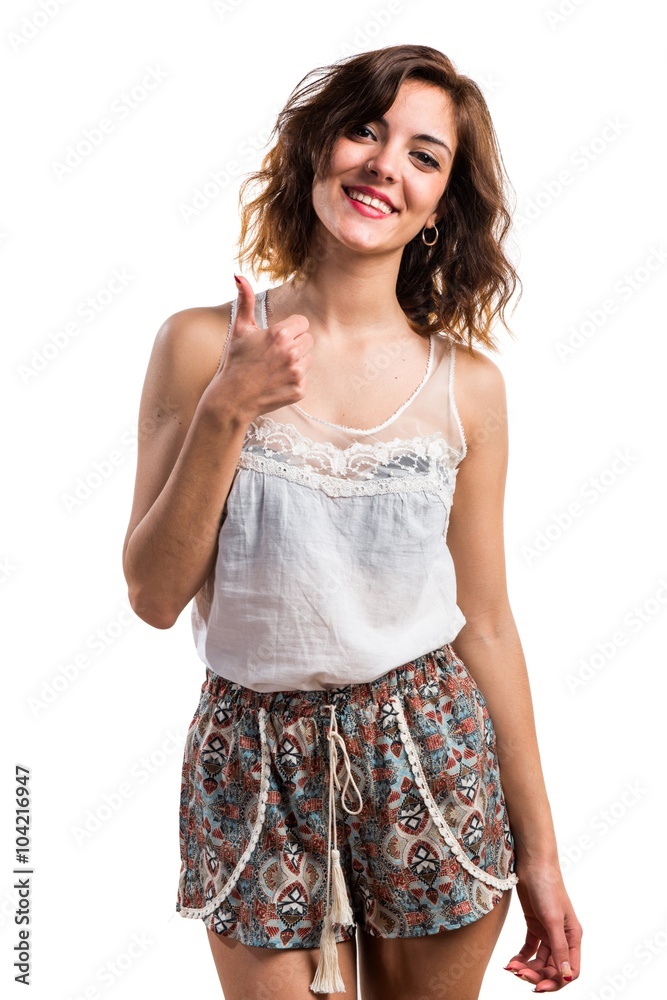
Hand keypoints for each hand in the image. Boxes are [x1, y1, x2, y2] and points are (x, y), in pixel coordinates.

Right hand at [202, 274, 313, 420]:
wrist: (233, 398)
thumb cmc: (236, 361)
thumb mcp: (240, 329)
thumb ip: (245, 300)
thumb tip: (239, 275)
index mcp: (280, 334)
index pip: (302, 323)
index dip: (289, 329)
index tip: (276, 338)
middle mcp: (292, 352)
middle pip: (308, 339)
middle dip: (294, 344)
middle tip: (274, 354)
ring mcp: (297, 373)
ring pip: (309, 358)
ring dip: (296, 361)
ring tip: (275, 367)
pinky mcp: (300, 390)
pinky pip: (305, 377)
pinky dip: (294, 379)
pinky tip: (277, 380)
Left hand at [504, 856, 581, 991]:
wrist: (532, 863)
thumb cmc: (547, 887)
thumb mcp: (552, 920)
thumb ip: (559, 948)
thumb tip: (566, 976)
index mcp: (573, 937)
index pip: (570, 970)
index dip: (556, 982)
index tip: (539, 987)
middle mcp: (562, 937)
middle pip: (553, 967)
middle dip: (538, 975)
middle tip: (520, 975)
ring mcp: (547, 931)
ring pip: (540, 960)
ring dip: (527, 967)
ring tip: (511, 968)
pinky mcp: (534, 924)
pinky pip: (529, 949)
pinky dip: (521, 957)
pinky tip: (511, 962)